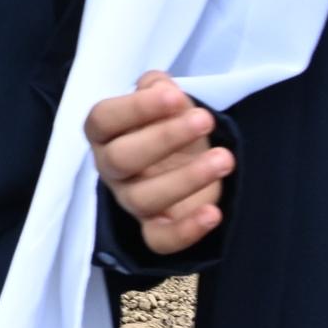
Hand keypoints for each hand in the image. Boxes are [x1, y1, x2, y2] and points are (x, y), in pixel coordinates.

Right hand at [88, 71, 232, 256]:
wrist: (189, 159)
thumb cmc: (170, 123)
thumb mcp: (165, 100)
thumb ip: (159, 88)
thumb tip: (161, 87)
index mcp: (106, 133)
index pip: (103, 119)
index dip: (135, 108)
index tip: (174, 96)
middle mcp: (111, 169)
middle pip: (121, 158)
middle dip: (164, 138)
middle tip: (204, 120)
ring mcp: (130, 201)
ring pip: (144, 198)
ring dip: (186, 178)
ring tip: (224, 159)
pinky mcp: (154, 229)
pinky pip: (159, 240)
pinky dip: (185, 231)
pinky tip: (213, 213)